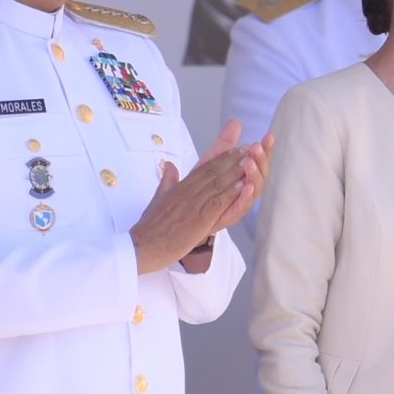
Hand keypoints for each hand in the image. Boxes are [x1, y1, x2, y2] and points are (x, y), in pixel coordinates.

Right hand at [132, 121, 255, 272]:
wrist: (141, 245)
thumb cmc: (150, 226)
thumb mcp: (158, 199)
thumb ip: (167, 182)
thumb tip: (169, 165)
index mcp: (180, 188)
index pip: (204, 168)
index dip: (222, 157)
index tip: (237, 148)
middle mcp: (187, 192)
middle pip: (213, 172)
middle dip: (233, 159)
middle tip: (250, 148)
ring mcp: (193, 205)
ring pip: (217, 184)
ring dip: (236, 171)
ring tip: (252, 159)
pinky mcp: (198, 219)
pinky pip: (217, 204)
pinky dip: (231, 194)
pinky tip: (244, 185)